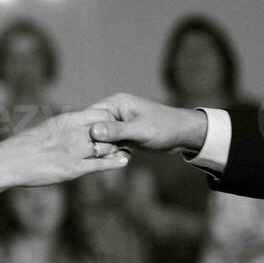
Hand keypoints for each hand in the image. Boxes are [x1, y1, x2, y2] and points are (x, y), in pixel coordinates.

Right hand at [0, 108, 129, 187]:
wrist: (10, 161)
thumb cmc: (25, 145)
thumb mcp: (47, 129)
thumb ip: (64, 127)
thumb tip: (73, 124)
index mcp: (67, 120)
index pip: (98, 113)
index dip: (111, 118)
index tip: (118, 122)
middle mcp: (73, 133)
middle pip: (106, 129)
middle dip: (119, 132)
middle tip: (131, 135)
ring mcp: (74, 151)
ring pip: (106, 147)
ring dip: (119, 148)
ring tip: (131, 148)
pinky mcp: (72, 169)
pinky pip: (99, 165)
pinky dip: (114, 163)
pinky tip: (124, 162)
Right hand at [86, 93, 207, 153]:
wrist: (182, 134)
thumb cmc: (164, 128)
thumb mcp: (140, 130)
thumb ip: (117, 130)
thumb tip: (94, 131)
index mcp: (116, 103)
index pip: (90, 115)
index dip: (84, 130)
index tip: (80, 146)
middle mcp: (115, 111)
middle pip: (93, 127)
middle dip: (92, 141)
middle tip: (92, 156)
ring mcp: (119, 123)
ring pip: (101, 137)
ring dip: (102, 148)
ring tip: (105, 158)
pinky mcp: (124, 134)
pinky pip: (110, 143)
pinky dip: (111, 151)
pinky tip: (115, 159)